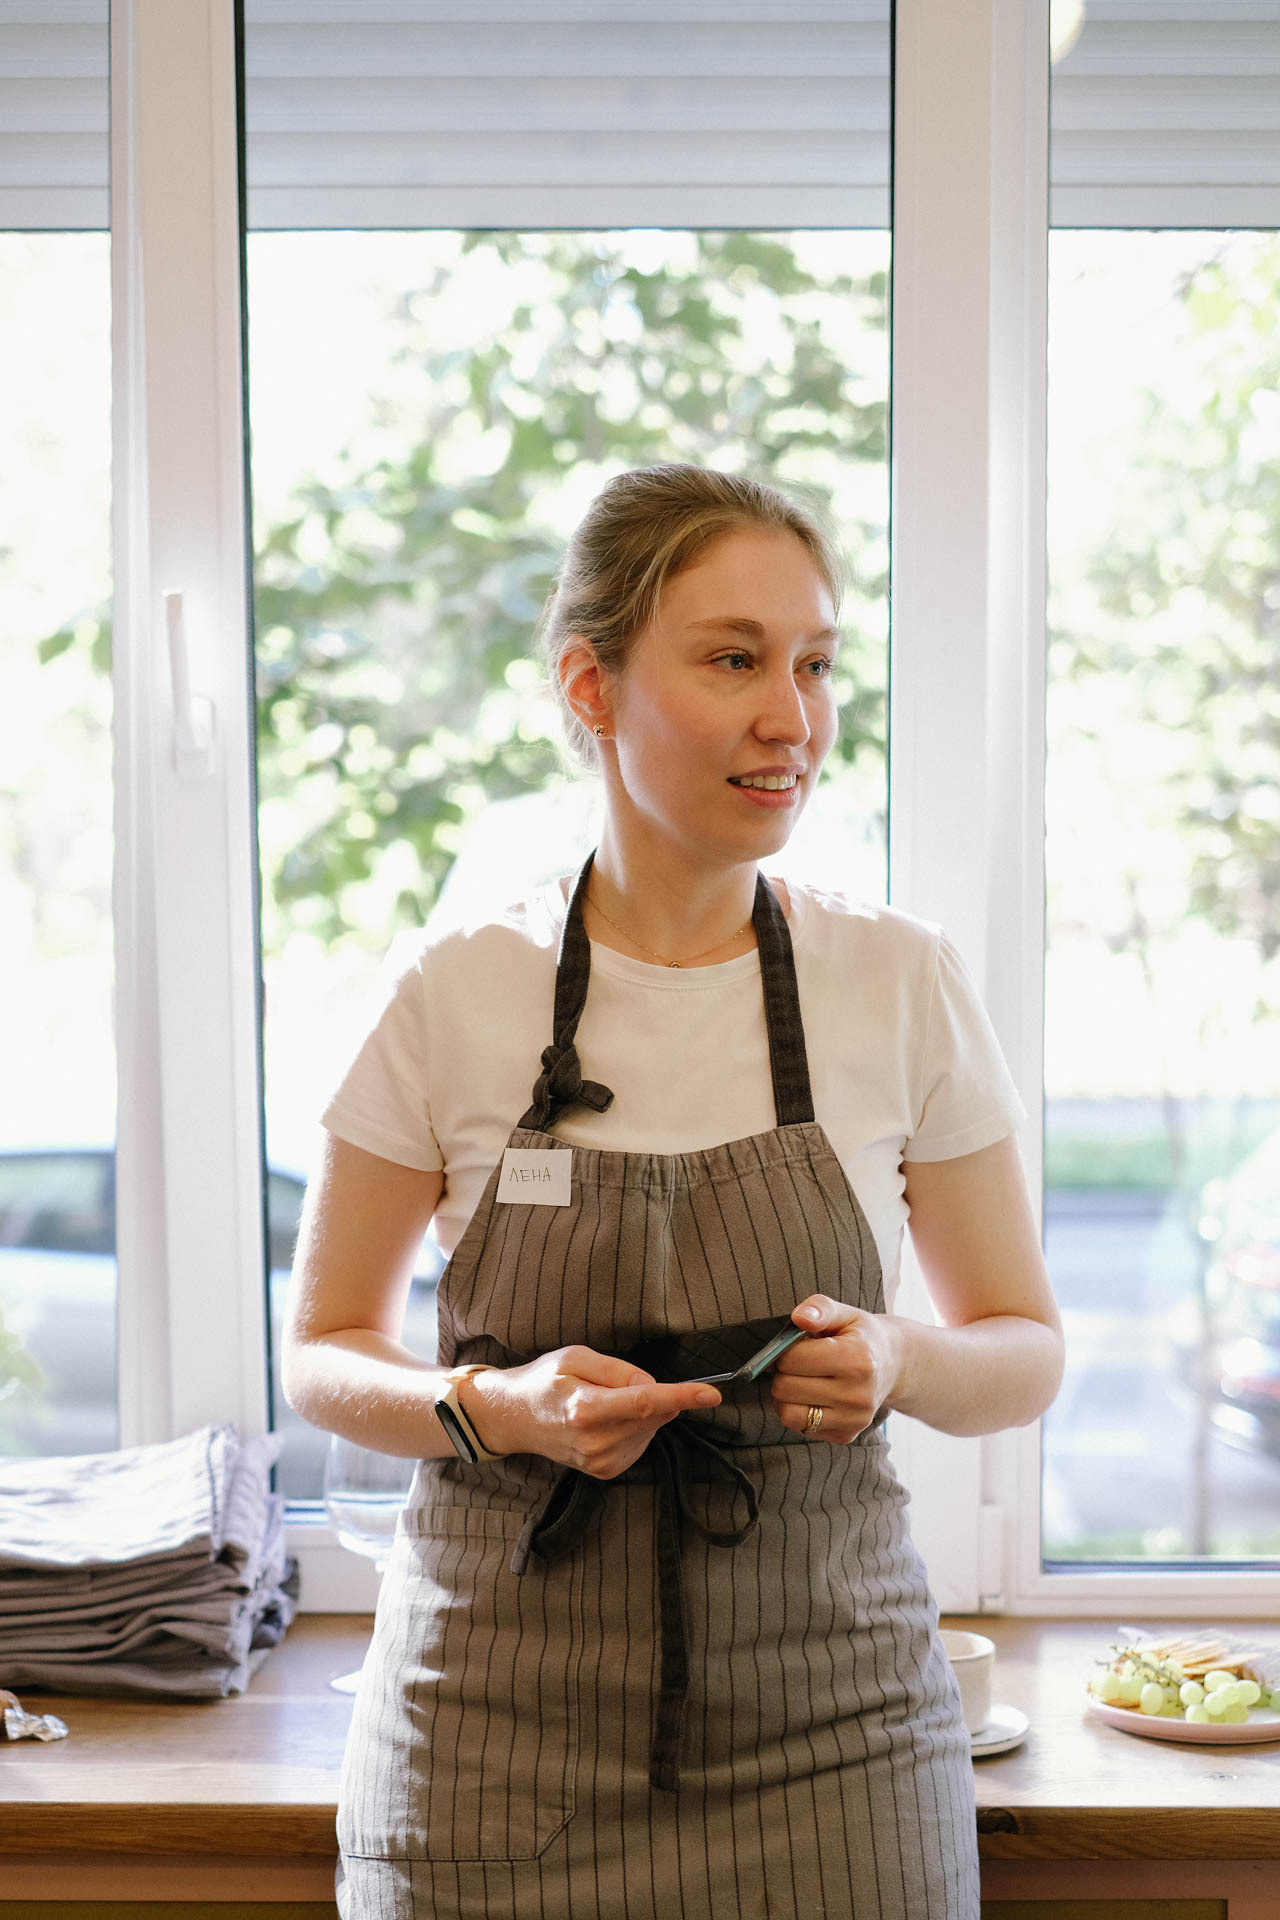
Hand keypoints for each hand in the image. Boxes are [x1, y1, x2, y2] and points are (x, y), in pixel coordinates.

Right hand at [468, 1347, 720, 1479]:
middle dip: (654, 1394)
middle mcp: (595, 1441)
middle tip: (614, 1383)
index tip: (712, 1394)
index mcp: (586, 1409)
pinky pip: (640, 1442)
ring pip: (650, 1429)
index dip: (682, 1396)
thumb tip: (652, 1386)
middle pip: (653, 1415)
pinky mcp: (604, 1471)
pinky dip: (635, 1427)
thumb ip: (617, 1370)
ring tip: (602, 1402)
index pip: (645, 1402)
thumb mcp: (575, 1356)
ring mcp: (600, 1461)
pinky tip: (608, 1421)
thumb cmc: (544, 1380)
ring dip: (643, 1412)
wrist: (514, 1418)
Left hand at [770, 1295, 901, 1442]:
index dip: (785, 1349)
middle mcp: (857, 1395)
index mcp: (856, 1359)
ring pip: (788, 1414)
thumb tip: (799, 1317)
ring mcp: (853, 1419)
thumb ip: (820, 1309)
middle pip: (785, 1387)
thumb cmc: (862, 1337)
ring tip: (799, 1379)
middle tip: (797, 1362)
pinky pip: (801, 1427)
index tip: (797, 1345)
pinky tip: (812, 1396)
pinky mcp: (846, 1435)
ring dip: (784, 1396)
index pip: (792, 1359)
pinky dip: (797, 1411)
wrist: (893, 1365)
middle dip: (783, 1372)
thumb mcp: (846, 1314)